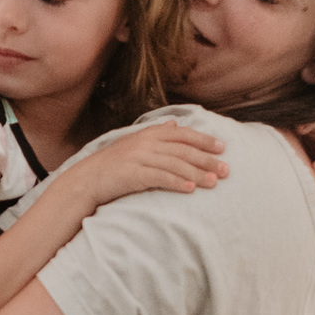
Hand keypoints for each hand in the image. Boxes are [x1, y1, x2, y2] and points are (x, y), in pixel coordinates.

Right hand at [71, 121, 227, 211]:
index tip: (222, 147)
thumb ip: (156, 133)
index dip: (204, 140)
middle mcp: (146, 143)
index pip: (183, 135)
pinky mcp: (133, 174)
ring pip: (176, 164)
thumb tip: (174, 125)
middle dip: (207, 160)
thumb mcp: (134, 143)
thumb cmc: (113, 164)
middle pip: (184, 150)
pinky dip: (176, 182)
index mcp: (149, 134)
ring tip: (214, 182)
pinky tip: (190, 189)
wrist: (87, 179)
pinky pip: (160, 177)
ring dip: (197, 174)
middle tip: (227, 170)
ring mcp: (139, 158)